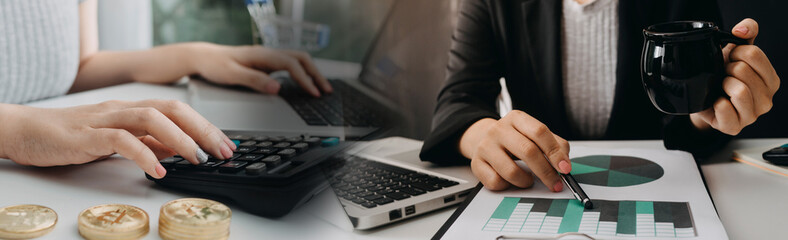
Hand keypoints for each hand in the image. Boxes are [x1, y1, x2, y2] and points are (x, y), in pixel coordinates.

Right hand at [0, 100, 235, 178]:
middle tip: (222, 151)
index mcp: (133, 109)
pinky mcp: (87, 135)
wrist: (27, 131)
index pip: (178, 111)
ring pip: (150, 119)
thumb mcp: (118, 138)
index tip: (227, 145)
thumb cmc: (72, 136)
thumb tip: (181, 150)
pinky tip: (157, 169)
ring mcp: (106, 119)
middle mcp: (123, 109)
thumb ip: (148, 142)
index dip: (206, 126)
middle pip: (172, 109)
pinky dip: (143, 154)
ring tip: (197, 159)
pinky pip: (120, 140)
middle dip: (202, 130)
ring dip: (179, 139)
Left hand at [193, 43, 332, 96]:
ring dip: (312, 73)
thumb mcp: (232, 75)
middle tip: (327, 91)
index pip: (292, 65)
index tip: (314, 94)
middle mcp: (268, 53)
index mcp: (262, 55)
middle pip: (301, 59)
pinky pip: (291, 65)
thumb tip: (278, 87)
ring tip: (321, 88)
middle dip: (316, 74)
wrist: (203, 57)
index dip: (305, 79)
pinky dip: (303, 73)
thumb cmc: (215, 66)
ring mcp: (268, 57)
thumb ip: (255, 80)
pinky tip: (305, 83)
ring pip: (298, 60)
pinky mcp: (267, 63)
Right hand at [460, 111, 570, 190]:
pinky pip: (496, 182)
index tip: (565, 168)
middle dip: (546, 172)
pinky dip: (507, 186)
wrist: (482, 138)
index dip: (555, 152)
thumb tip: (564, 161)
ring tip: (528, 180)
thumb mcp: (533, 133)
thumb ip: (553, 144)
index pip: (539, 132)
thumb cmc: (513, 138)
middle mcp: (499, 130)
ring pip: (511, 171)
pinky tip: (509, 180)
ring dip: (525, 181)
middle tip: (555, 183)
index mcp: (516, 118)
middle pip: (528, 151)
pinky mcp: (476, 164)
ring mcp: (485, 146)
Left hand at [690, 18, 779, 134]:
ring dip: (723, 83)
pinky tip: (716, 102)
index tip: (730, 58)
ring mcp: (752, 116)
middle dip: (727, 67)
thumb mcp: (735, 51)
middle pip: (744, 70)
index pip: (754, 54)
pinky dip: (715, 102)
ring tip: (721, 87)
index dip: (735, 52)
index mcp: (771, 80)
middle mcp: (767, 100)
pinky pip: (725, 108)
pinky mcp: (734, 127)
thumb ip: (746, 32)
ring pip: (739, 90)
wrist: (703, 99)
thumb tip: (742, 29)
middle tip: (723, 74)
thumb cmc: (722, 76)